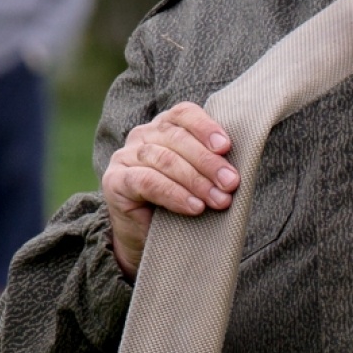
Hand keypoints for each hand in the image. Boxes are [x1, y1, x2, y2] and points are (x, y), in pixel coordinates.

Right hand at [101, 103, 237, 278]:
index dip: (206, 127)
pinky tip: (194, 207)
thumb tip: (238, 167)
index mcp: (164, 126)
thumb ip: (212, 163)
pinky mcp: (114, 180)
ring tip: (218, 200)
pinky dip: (174, 194)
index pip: (184, 114)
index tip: (227, 147)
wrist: (144, 238)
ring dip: (196, 181)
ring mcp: (125, 156)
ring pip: (164, 160)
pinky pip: (146, 182)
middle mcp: (142, 135)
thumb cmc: (179, 202)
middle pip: (176, 138)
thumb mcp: (198, 178)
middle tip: (231, 183)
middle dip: (208, 162)